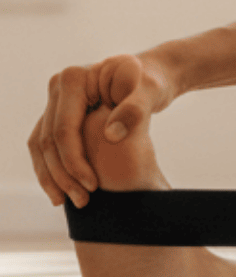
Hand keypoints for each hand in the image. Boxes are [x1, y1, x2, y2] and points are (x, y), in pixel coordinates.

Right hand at [27, 54, 177, 208]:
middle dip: (63, 174)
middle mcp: (58, 87)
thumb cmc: (152, 82)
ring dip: (53, 177)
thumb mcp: (151, 92)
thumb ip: (135, 109)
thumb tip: (111, 135)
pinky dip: (52, 169)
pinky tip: (63, 192)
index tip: (93, 184)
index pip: (65, 129)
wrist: (150, 75)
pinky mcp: (58, 114)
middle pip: (48, 140)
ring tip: (72, 202)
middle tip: (82, 201)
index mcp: (74, 79)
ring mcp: (55, 101)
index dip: (75, 160)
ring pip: (42, 145)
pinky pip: (45, 145)